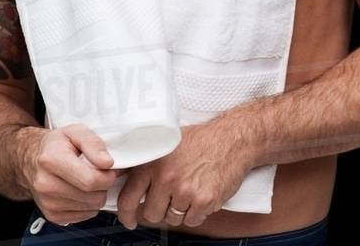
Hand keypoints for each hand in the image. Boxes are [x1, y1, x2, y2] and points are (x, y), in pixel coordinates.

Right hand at [18, 123, 127, 225]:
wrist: (31, 159)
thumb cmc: (58, 144)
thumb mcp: (76, 131)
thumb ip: (94, 143)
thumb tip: (108, 163)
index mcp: (51, 161)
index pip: (91, 180)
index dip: (108, 176)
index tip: (110, 167)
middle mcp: (45, 185)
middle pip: (93, 197)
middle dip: (104, 185)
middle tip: (100, 173)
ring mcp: (47, 203)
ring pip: (92, 208)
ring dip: (97, 195)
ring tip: (89, 179)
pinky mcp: (52, 215)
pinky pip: (84, 215)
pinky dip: (89, 204)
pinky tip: (81, 190)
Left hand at [115, 121, 253, 229]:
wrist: (234, 139)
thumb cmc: (203, 140)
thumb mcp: (168, 143)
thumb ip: (148, 162)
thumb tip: (125, 180)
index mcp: (153, 163)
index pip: (128, 198)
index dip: (126, 214)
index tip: (130, 220)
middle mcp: (166, 177)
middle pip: (152, 213)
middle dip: (160, 210)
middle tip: (172, 199)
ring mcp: (185, 191)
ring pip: (172, 219)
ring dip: (180, 211)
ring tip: (191, 190)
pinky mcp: (203, 201)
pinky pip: (192, 221)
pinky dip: (197, 213)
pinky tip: (202, 195)